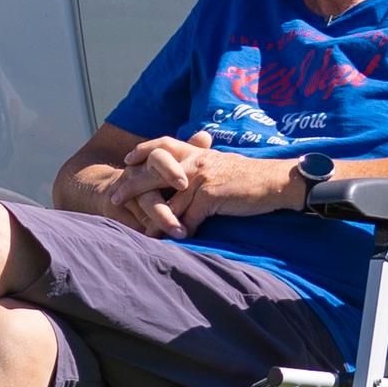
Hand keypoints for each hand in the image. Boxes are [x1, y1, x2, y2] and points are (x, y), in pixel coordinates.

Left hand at [108, 132, 298, 234]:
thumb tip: (185, 176)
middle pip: (153, 172)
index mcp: (196, 152)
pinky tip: (173, 241)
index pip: (161, 145)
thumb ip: (201, 166)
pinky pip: (187, 217)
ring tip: (142, 233)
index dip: (142, 152)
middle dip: (131, 186)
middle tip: (113, 198)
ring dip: (154, 219)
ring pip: (168, 201)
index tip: (127, 161)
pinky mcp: (209, 196)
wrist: (274, 182)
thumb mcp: (221, 164)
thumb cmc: (249, 176)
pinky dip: (179, 231)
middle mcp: (194, 161)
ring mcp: (200, 178)